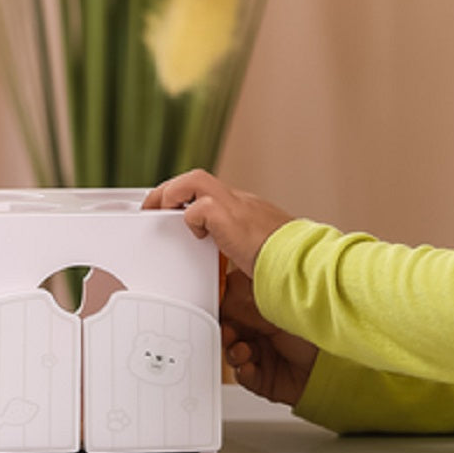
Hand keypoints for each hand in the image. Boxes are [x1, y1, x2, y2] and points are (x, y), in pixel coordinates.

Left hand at [141, 168, 292, 276]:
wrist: (301, 261)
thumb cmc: (286, 264)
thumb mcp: (259, 253)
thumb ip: (243, 253)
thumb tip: (234, 272)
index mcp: (245, 209)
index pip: (209, 193)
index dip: (188, 199)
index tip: (173, 212)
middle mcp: (240, 201)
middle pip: (197, 180)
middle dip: (170, 190)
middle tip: (152, 207)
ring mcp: (234, 205)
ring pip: (193, 180)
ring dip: (171, 194)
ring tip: (158, 211)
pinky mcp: (228, 216)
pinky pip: (197, 208)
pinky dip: (190, 219)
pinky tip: (196, 234)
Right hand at [220, 268, 316, 406]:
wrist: (338, 360)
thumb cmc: (319, 323)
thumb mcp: (282, 296)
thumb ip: (257, 284)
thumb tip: (234, 273)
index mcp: (260, 307)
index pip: (230, 306)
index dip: (220, 309)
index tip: (214, 308)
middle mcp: (259, 331)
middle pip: (227, 331)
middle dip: (224, 332)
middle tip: (227, 331)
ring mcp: (261, 355)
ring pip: (232, 354)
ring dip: (233, 353)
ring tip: (243, 350)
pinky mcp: (264, 378)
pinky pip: (245, 377)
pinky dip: (244, 373)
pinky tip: (249, 366)